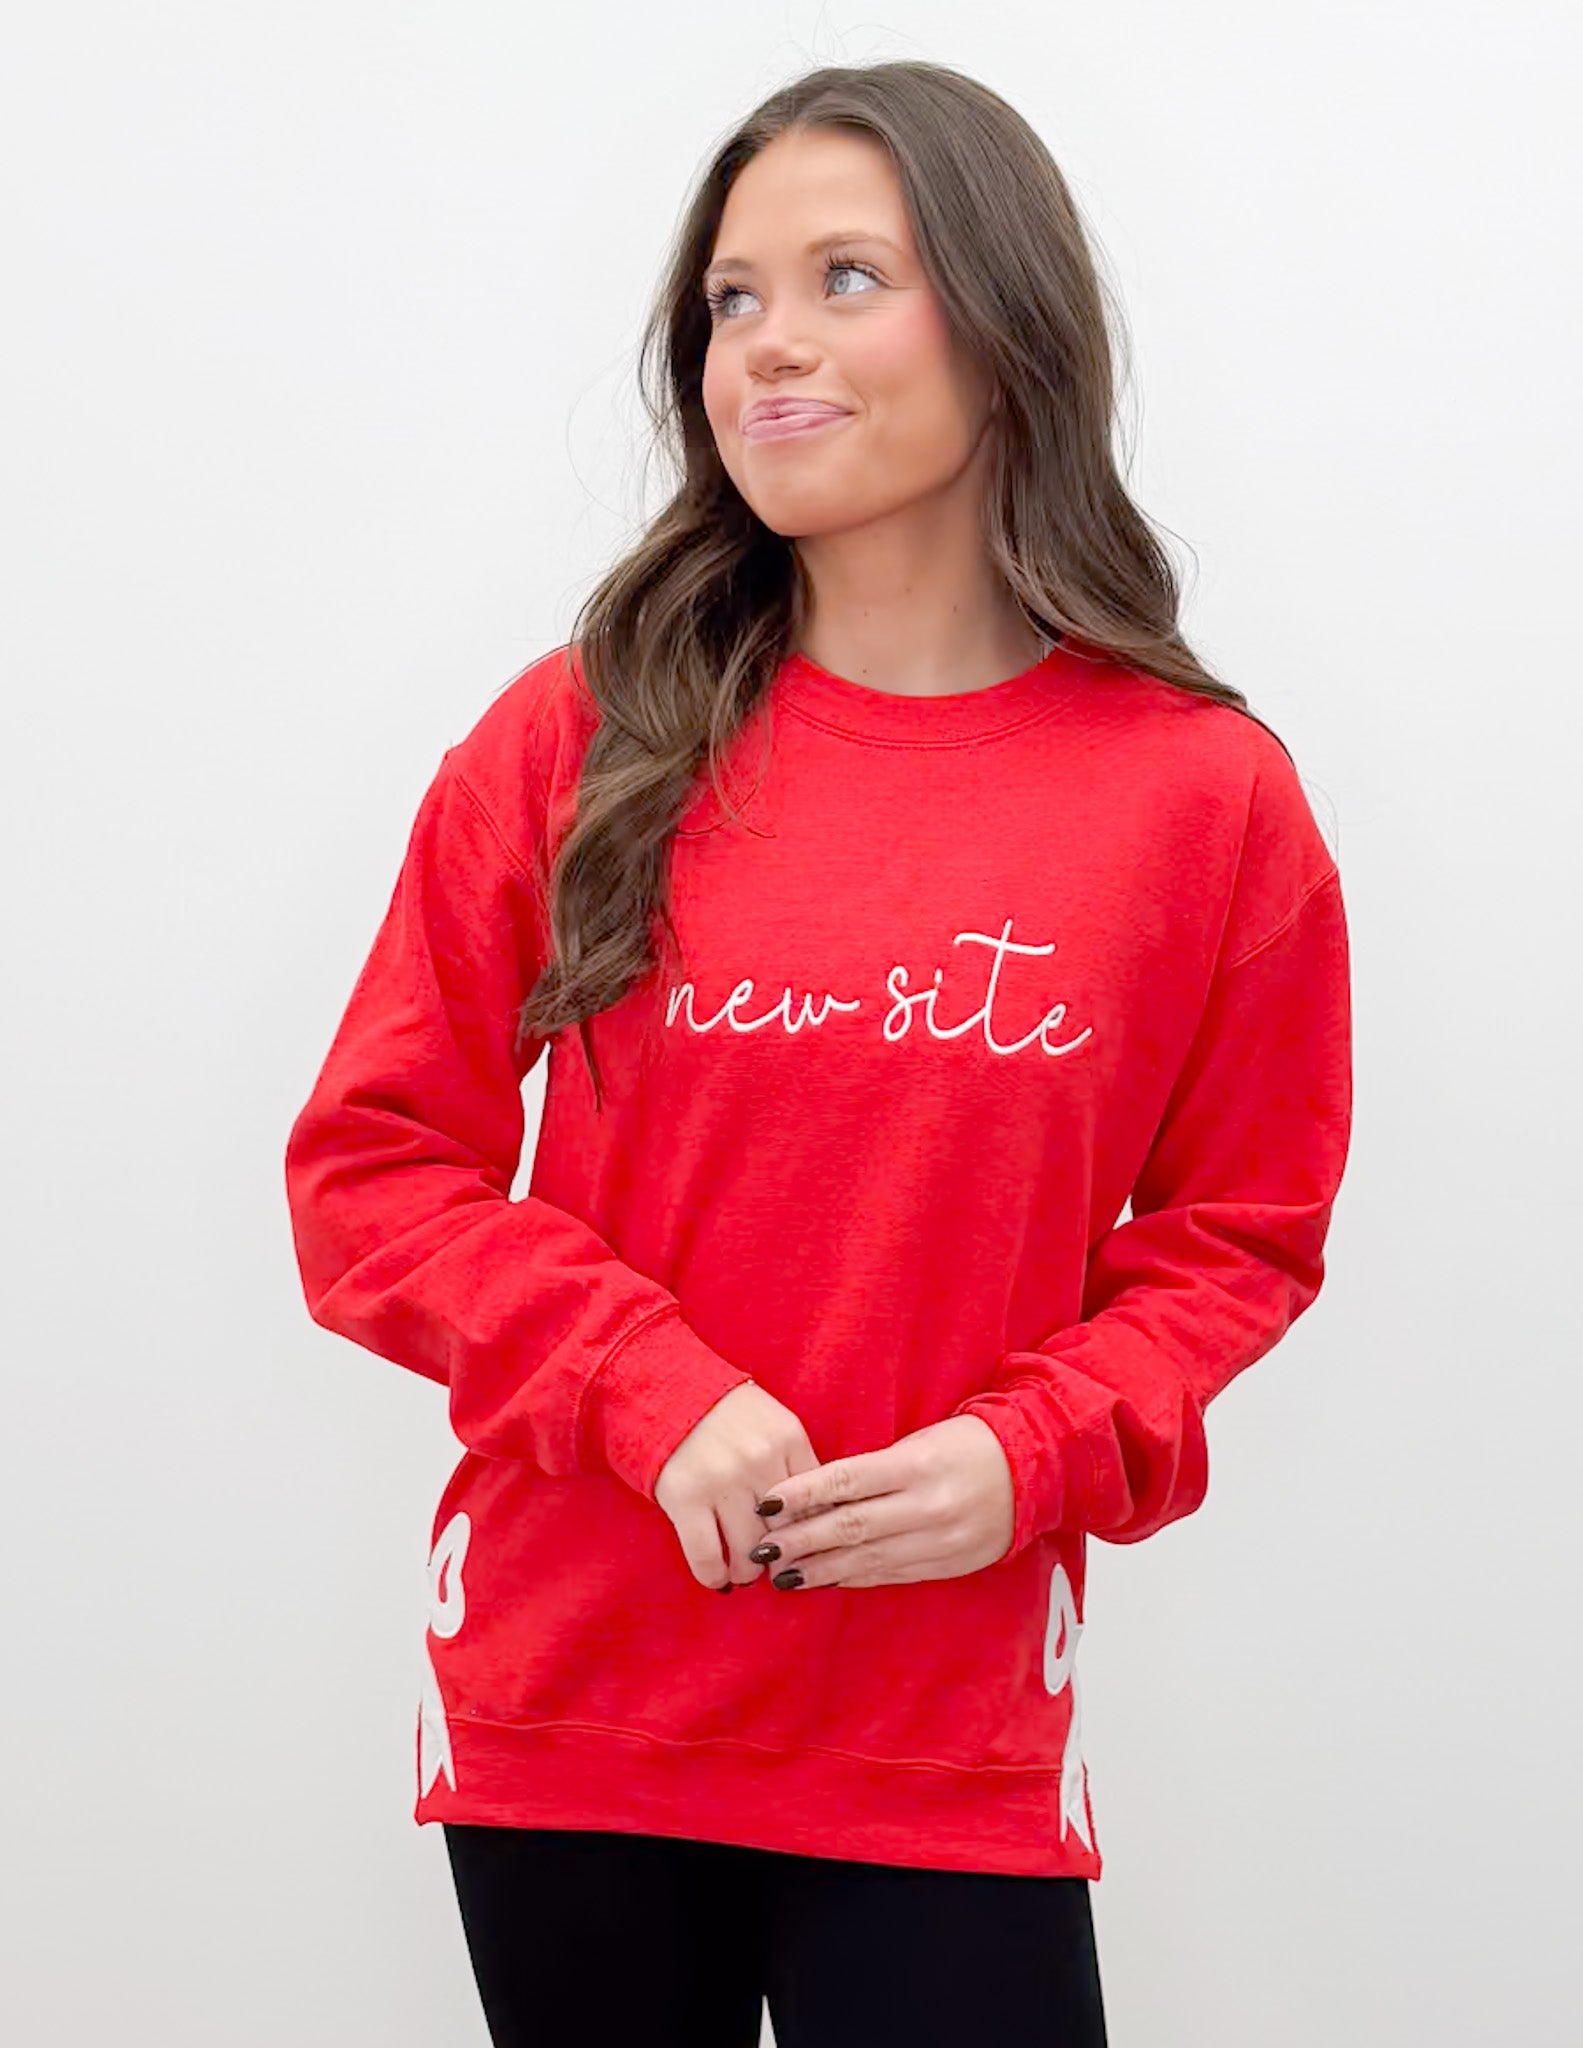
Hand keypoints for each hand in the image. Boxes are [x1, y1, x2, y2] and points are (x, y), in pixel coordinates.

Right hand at [653, 1380, 822, 1591]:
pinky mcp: (685, 1498)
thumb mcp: (771, 1422)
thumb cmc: (723, 1412)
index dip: (812, 1533)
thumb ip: (793, 1462)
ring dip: (749, 1570)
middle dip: (783, 1557)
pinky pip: (708, 1556)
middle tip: (775, 1566)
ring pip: (751, 1552)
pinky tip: (718, 1579)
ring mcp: (722, 1480)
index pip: (817, 1503)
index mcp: (788, 1438)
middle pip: (788, 1532)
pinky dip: (714, 1576)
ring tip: (744, 1571)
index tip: (806, 1548)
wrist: (662, 1386)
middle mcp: (760, 1460)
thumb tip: (817, 1519)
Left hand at [750, 1414, 1015, 1589]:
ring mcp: (940, 1540)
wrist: (1034, 1470)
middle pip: (851, 1526)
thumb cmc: (969, 1444)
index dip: (803, 1495)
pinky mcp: (950, 1564)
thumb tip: (817, 1492)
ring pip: (868, 1558)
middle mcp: (928, 1506)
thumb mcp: (922, 1440)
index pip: (846, 1480)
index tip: (767, 1505)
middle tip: (762, 1549)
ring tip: (783, 1574)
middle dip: (801, 1540)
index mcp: (918, 1464)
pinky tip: (827, 1579)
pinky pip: (892, 1574)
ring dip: (820, 1568)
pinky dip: (855, 1577)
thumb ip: (875, 1467)